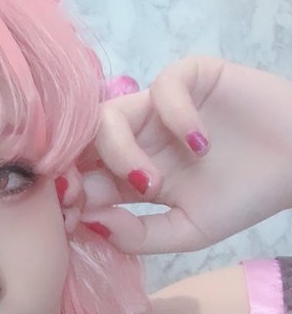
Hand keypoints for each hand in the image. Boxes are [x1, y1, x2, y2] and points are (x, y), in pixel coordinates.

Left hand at [61, 56, 291, 253]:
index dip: (68, 196)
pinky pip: (162, 86)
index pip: (82, 179)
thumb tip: (90, 225)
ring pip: (110, 115)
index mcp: (131, 176)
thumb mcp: (188, 231)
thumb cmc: (245, 197)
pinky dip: (174, 115)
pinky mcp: (190, 78)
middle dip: (74, 170)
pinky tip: (200, 144)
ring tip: (153, 184)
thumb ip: (139, 235)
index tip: (72, 218)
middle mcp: (138, 139)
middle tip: (83, 196)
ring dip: (119, 152)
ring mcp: (159, 108)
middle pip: (83, 145)